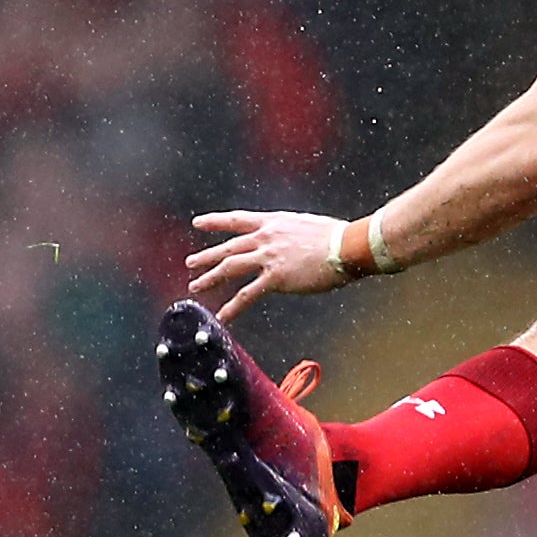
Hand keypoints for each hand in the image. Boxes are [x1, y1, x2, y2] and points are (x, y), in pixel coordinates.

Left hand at [187, 210, 348, 321]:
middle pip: (228, 247)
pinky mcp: (275, 278)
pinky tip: (221, 317)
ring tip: (195, 287)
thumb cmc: (336, 237)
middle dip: (207, 256)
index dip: (215, 222)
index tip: (198, 223)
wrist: (347, 246)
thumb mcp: (307, 226)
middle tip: (190, 263)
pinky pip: (247, 295)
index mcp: (273, 222)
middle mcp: (266, 237)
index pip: (237, 220)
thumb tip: (289, 242)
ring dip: (210, 277)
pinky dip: (232, 307)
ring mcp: (268, 257)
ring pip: (230, 267)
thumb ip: (290, 233)